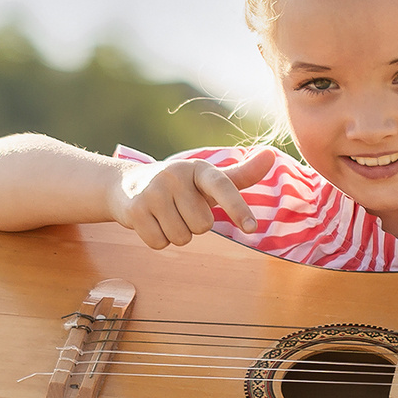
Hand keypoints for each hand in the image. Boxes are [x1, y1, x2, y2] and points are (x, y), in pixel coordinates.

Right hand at [111, 149, 276, 247]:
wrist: (127, 185)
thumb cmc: (179, 186)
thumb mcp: (208, 180)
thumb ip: (241, 175)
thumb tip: (271, 154)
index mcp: (198, 168)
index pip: (223, 186)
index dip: (238, 208)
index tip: (251, 228)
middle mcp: (175, 175)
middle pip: (202, 225)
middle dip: (194, 226)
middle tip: (181, 210)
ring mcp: (153, 191)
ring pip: (182, 237)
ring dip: (176, 233)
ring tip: (165, 215)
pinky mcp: (135, 210)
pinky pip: (160, 242)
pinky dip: (158, 239)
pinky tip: (151, 222)